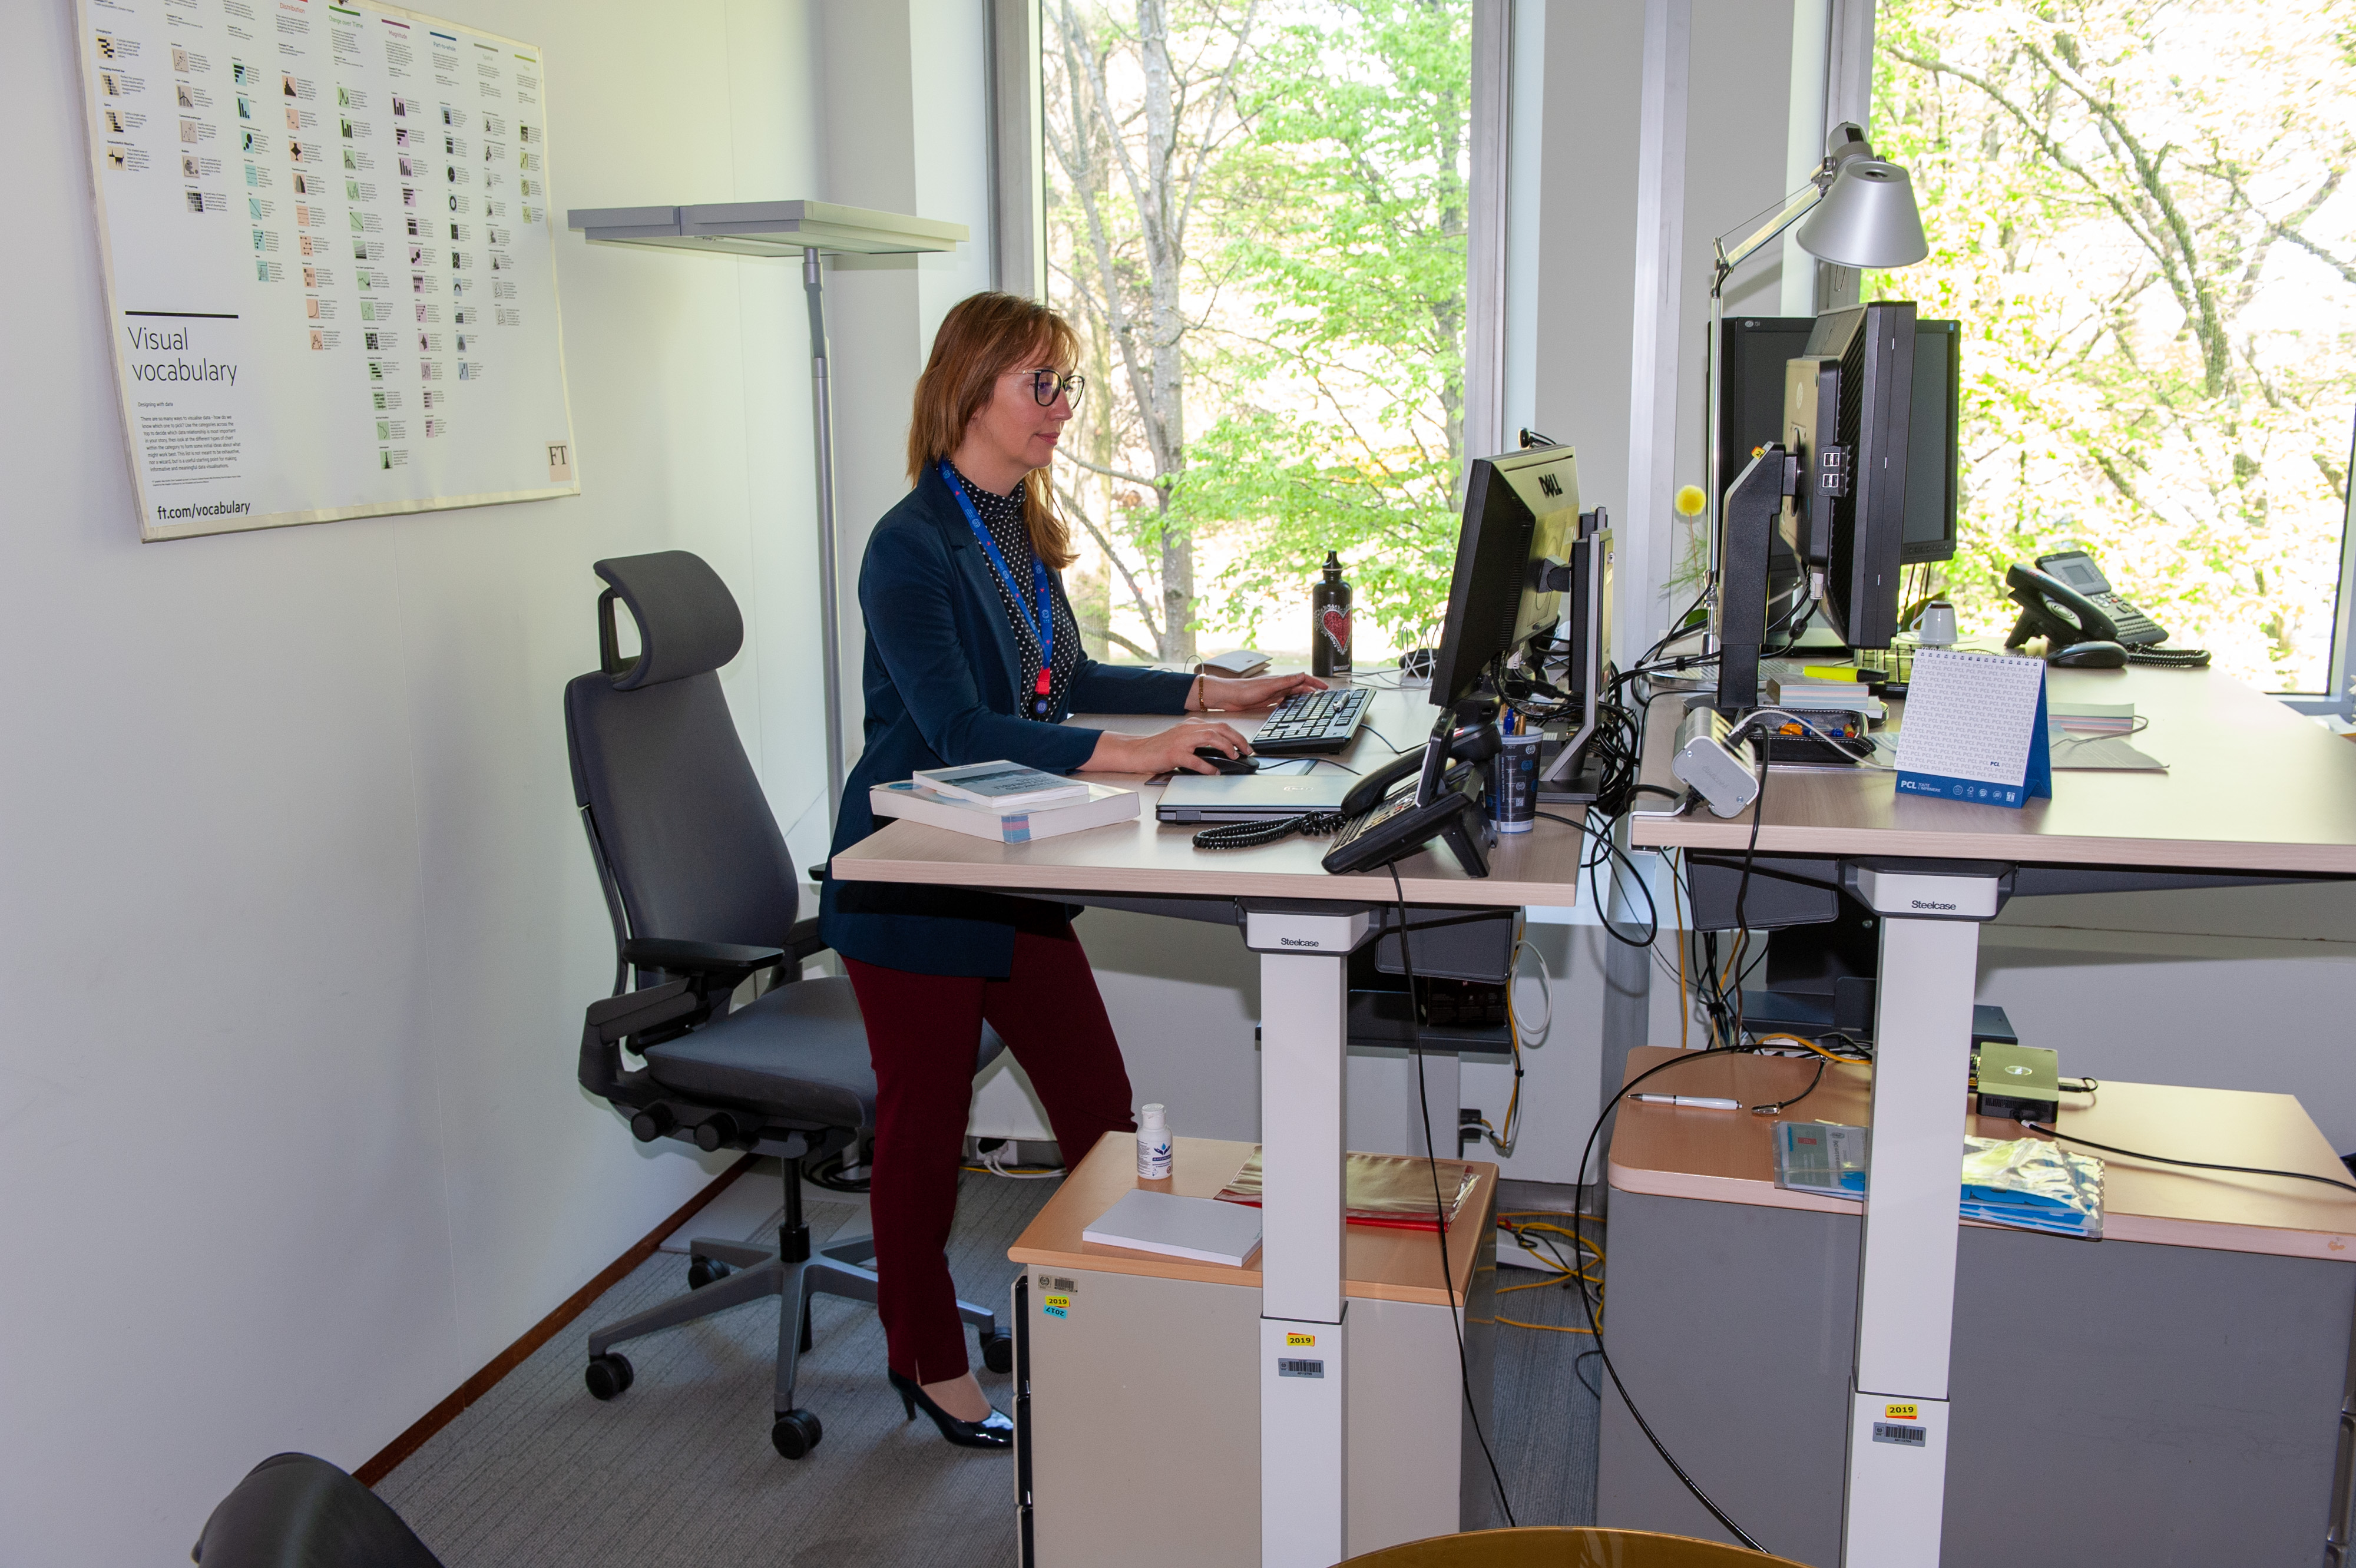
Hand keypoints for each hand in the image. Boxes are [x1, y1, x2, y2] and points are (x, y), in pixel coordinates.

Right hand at [1082, 719, 1257, 775]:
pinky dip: (1208, 766)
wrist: (1136, 751)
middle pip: (1220, 728)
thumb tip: (1221, 752)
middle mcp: (1188, 729)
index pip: (1220, 725)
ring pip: (1211, 738)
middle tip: (1247, 751)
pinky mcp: (1174, 753)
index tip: (1246, 745)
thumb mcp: (1182, 739)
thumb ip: (1200, 742)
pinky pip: (1195, 760)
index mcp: (1192, 725)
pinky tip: (1214, 772)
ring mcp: (1181, 740)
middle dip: (1238, 739)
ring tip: (1234, 757)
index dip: (1237, 735)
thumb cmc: (1158, 748)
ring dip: (1227, 747)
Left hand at [1191, 669, 1326, 711]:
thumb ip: (1286, 681)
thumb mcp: (1269, 686)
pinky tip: (1292, 706)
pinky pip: (1283, 700)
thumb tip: (1302, 675)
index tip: (1324, 687)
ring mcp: (1273, 693)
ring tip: (1312, 700)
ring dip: (1303, 695)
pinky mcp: (1267, 700)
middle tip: (1322, 695)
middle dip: (1311, 689)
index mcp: (1280, 680)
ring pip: (1292, 693)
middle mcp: (1278, 685)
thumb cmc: (1244, 689)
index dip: (1314, 683)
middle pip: (1299, 686)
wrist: (1228, 696)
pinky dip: (1291, 702)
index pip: (1302, 679)